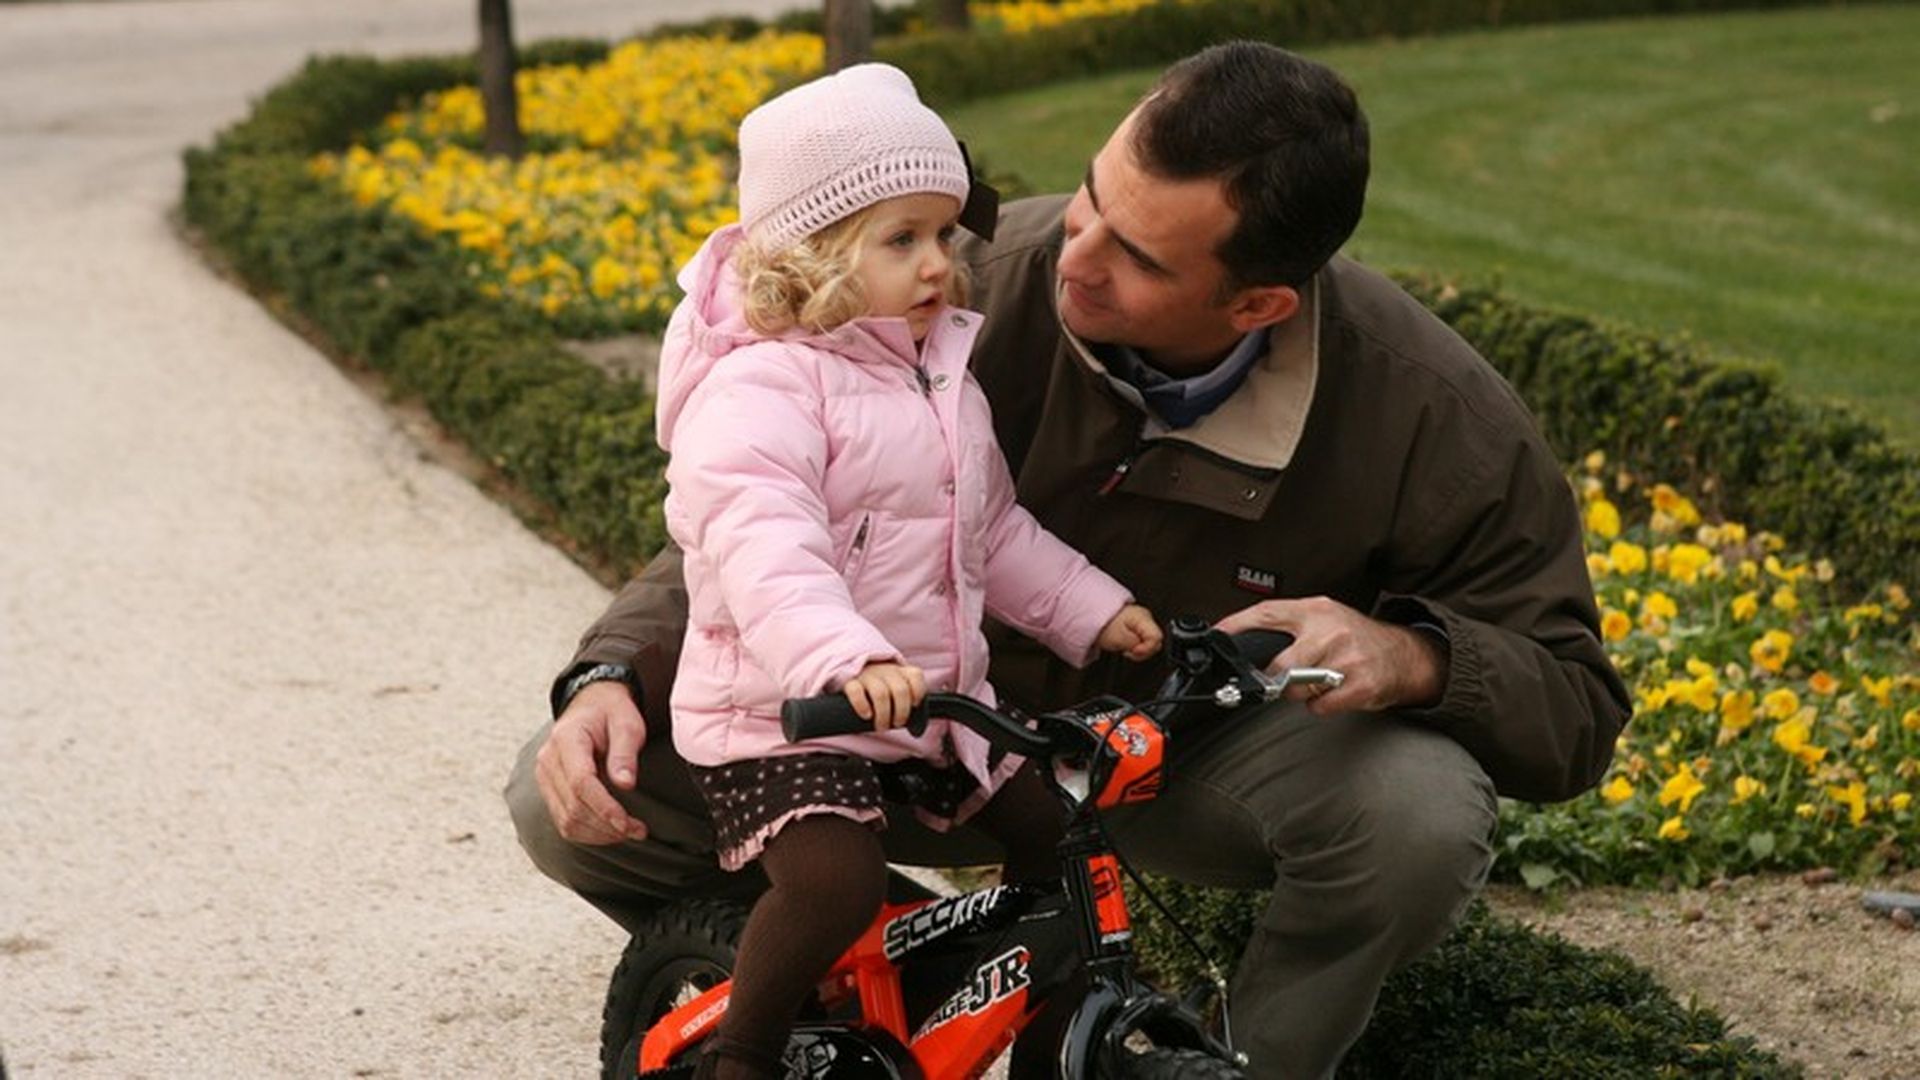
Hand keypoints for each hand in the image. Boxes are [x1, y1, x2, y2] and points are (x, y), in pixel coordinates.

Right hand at [533, 680, 650, 844]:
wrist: (591, 705)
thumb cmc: (612, 713)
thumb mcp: (627, 723)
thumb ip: (625, 752)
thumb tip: (625, 784)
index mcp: (566, 739)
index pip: (581, 783)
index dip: (604, 808)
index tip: (628, 823)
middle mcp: (548, 760)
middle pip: (572, 807)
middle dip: (607, 826)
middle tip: (638, 830)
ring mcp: (545, 776)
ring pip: (566, 820)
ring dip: (598, 834)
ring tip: (628, 832)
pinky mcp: (549, 789)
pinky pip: (563, 821)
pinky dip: (587, 833)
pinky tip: (610, 831)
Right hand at [843, 662, 925, 730]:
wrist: (849, 673)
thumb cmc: (877, 689)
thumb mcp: (893, 686)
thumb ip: (905, 697)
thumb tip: (916, 726)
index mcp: (899, 671)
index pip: (915, 675)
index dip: (918, 692)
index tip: (914, 705)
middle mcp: (885, 671)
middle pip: (900, 690)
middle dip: (901, 712)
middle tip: (896, 724)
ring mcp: (867, 675)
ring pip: (881, 693)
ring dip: (883, 715)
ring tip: (881, 727)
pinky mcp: (850, 681)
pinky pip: (856, 691)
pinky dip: (862, 706)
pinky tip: (866, 715)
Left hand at [1098, 604, 1163, 660]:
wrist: (1092, 616)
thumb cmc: (1103, 624)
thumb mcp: (1119, 638)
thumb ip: (1135, 646)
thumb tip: (1142, 650)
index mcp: (1143, 618)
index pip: (1157, 637)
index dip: (1146, 648)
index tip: (1133, 651)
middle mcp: (1146, 618)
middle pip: (1156, 642)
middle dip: (1143, 651)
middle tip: (1127, 651)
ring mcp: (1142, 622)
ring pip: (1150, 643)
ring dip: (1138, 650)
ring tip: (1124, 647)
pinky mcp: (1137, 627)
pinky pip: (1143, 641)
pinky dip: (1135, 646)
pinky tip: (1126, 645)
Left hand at [1214, 597, 1446, 714]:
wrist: (1404, 655)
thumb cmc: (1357, 638)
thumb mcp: (1325, 618)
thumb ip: (1291, 625)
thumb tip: (1247, 641)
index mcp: (1316, 610)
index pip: (1267, 613)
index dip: (1237, 625)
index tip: (1218, 635)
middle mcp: (1330, 631)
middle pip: (1279, 664)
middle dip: (1272, 678)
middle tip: (1278, 679)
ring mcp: (1346, 659)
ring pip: (1297, 689)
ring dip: (1299, 693)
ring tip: (1316, 681)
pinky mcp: (1359, 686)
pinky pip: (1320, 706)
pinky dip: (1321, 705)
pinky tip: (1333, 692)